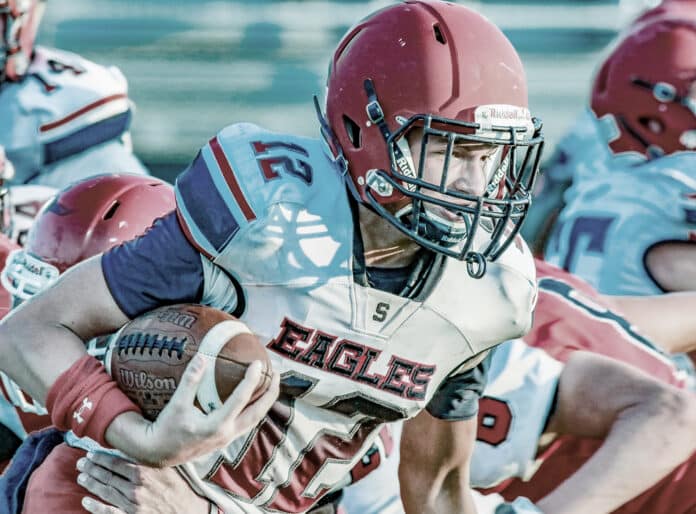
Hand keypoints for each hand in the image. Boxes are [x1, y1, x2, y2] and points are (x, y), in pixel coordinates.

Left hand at [76, 451, 208, 513]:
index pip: (117, 462)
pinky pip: (109, 512)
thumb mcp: (171, 468)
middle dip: (92, 468)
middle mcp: (138, 487)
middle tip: (81, 462)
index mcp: (146, 471)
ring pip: (106, 491)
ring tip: (81, 477)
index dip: (102, 458)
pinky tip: (85, 501)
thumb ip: (153, 459)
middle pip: (108, 475)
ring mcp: (134, 504)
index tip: (92, 453)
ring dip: (91, 483)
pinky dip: (95, 507)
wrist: (192, 512)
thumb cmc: (183, 488)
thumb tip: (137, 448)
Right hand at [106, 355, 279, 465]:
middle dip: (271, 393)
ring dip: (265, 402)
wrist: (159, 453)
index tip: (258, 363)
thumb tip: (202, 357)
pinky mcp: (225, 439)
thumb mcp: (176, 404)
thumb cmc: (167, 428)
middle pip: (258, 412)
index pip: (241, 399)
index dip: (251, 380)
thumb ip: (190, 381)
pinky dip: (255, 408)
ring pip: (255, 420)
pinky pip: (247, 423)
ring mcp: (228, 439)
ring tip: (271, 384)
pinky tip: (255, 397)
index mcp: (217, 425)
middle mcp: (227, 434)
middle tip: (276, 373)